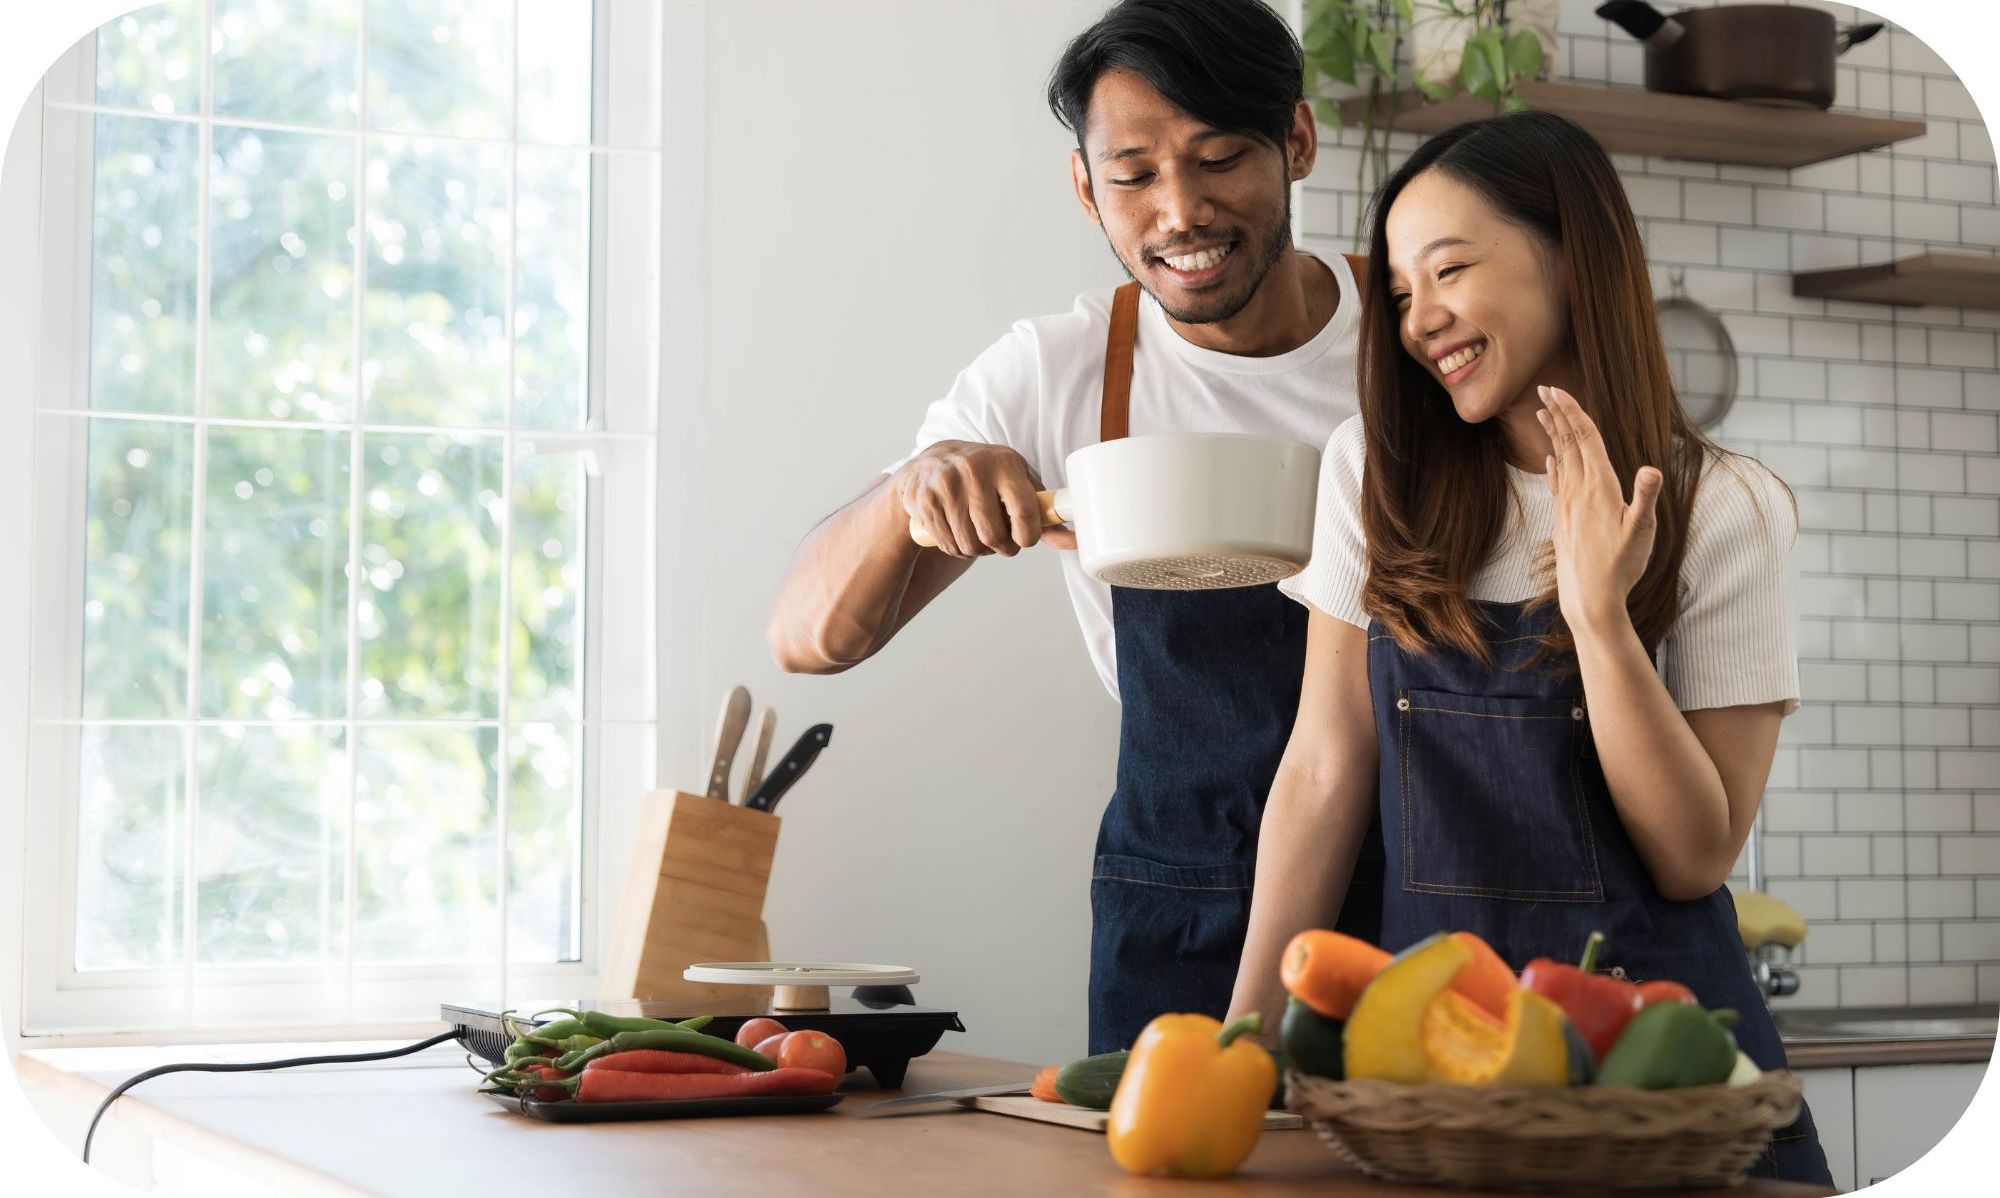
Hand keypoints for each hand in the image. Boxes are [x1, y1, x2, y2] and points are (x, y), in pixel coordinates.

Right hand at [890, 440, 1067, 556]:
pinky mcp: (925, 502)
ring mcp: (946, 487)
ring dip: (981, 550)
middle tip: (1004, 541)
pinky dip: (960, 548)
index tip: (1025, 538)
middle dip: (1004, 547)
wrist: (930, 464)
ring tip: (981, 534)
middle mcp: (973, 471)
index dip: (1028, 536)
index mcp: (1003, 463)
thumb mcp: (1016, 481)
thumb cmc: (985, 475)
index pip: (1024, 511)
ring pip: (971, 545)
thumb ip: (1043, 512)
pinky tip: (960, 532)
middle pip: (995, 536)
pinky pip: (950, 546)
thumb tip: (1073, 540)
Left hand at [1536, 385, 1662, 633]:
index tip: (1557, 389)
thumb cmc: (1620, 567)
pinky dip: (1553, 466)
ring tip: (1543, 412)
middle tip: (1544, 388)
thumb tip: (1652, 469)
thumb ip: (1646, 498)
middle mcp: (1579, 491)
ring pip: (1560, 460)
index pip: (1585, 440)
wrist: (1589, 599)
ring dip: (1554, 434)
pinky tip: (1550, 460)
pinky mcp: (1564, 520)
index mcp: (1599, 487)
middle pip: (1568, 443)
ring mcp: (1568, 506)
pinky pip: (1557, 484)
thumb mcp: (1642, 532)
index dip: (1573, 412)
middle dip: (1558, 413)